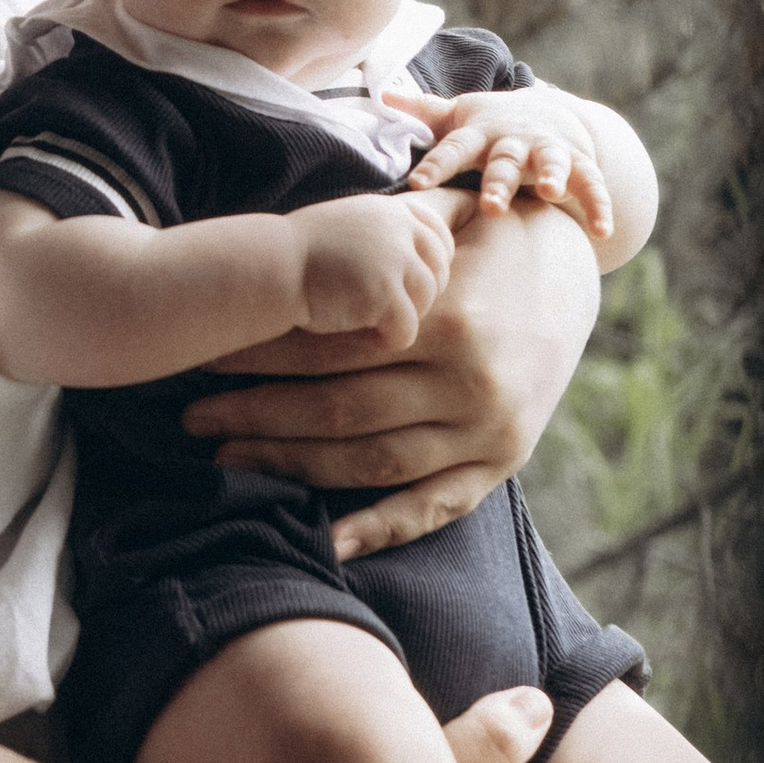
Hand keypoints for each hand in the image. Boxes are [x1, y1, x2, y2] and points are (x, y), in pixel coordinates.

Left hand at [179, 199, 601, 560]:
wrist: (571, 266)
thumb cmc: (484, 236)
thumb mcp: (443, 221)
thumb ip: (380, 236)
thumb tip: (293, 234)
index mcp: (447, 320)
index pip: (333, 349)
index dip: (262, 357)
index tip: (206, 356)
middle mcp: (468, 383)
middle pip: (341, 411)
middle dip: (257, 415)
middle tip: (191, 417)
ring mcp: (487, 432)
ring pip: (372, 463)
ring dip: (292, 466)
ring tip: (227, 457)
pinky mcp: (501, 465)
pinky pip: (433, 508)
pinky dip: (379, 529)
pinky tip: (325, 541)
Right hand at [288, 191, 456, 345]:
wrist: (270, 266)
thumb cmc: (299, 252)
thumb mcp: (346, 225)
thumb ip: (381, 234)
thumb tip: (414, 260)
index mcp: (389, 211)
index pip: (438, 234)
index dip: (437, 262)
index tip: (420, 281)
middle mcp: (398, 230)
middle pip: (438, 270)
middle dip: (421, 294)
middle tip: (392, 309)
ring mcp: (394, 261)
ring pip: (426, 301)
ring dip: (404, 317)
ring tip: (373, 322)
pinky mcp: (385, 294)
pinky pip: (407, 329)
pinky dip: (390, 339)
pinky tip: (369, 338)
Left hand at [395, 84, 612, 242]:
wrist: (549, 112)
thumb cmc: (489, 124)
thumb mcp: (458, 116)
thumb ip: (423, 111)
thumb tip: (381, 91)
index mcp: (479, 134)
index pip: (452, 148)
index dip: (435, 166)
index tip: (416, 186)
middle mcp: (514, 141)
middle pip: (504, 161)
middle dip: (498, 182)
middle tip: (490, 205)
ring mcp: (548, 150)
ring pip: (552, 163)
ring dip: (553, 176)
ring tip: (551, 193)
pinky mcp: (579, 162)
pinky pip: (592, 183)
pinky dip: (600, 205)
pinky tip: (603, 231)